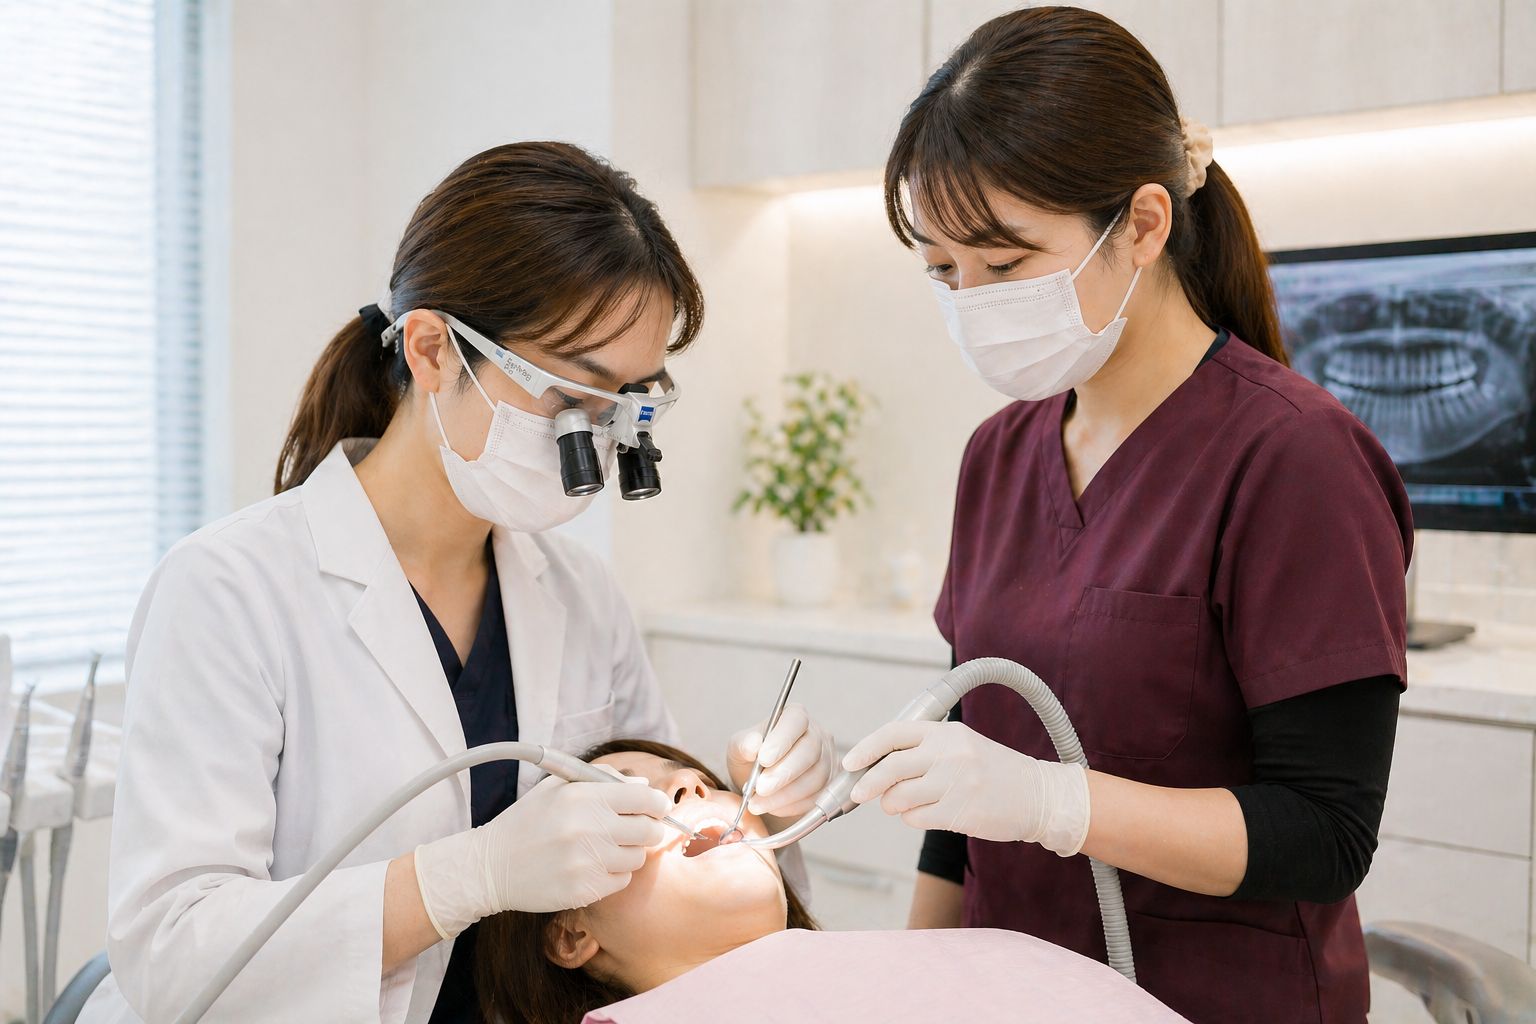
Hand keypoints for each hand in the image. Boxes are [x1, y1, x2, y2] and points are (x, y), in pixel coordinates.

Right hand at [413, 772, 669, 937]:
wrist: (491, 866)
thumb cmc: (526, 822)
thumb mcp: (556, 787)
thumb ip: (601, 779)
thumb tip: (643, 782)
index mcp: (584, 797)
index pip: (646, 797)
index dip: (657, 803)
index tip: (656, 807)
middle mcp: (589, 829)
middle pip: (650, 830)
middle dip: (649, 829)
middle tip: (636, 830)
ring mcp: (588, 863)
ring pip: (638, 858)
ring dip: (628, 853)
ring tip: (604, 849)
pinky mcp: (585, 891)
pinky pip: (622, 881)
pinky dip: (613, 874)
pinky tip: (591, 867)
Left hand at [726, 703, 836, 817]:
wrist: (760, 784)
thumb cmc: (751, 760)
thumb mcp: (739, 748)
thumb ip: (743, 744)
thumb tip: (752, 743)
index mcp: (795, 717)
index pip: (796, 721)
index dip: (782, 740)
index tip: (763, 759)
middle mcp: (817, 735)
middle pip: (809, 751)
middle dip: (783, 773)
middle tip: (760, 788)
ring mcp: (826, 761)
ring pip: (814, 778)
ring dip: (785, 794)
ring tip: (758, 803)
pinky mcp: (828, 785)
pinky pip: (816, 797)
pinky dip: (792, 806)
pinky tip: (771, 808)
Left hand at [842, 720, 1090, 855]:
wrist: (1037, 795)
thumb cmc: (992, 771)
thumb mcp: (961, 746)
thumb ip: (923, 751)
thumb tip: (876, 766)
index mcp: (946, 732)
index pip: (894, 734)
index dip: (866, 748)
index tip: (850, 762)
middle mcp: (949, 753)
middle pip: (890, 768)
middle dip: (867, 784)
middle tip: (858, 794)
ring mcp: (954, 783)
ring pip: (898, 797)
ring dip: (892, 804)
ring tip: (905, 803)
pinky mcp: (959, 811)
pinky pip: (916, 818)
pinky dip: (912, 818)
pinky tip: (927, 813)